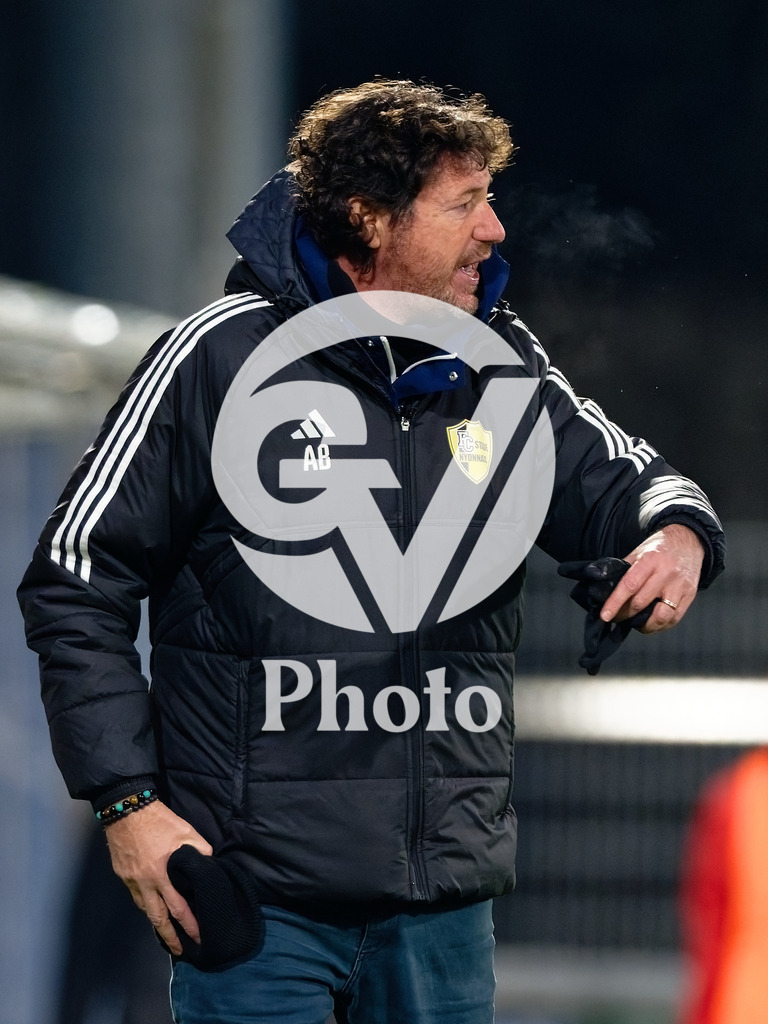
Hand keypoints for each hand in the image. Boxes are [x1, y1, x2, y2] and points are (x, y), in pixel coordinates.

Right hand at [105, 800, 212, 954]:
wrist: (127, 810)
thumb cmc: (160, 821)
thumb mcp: (186, 832)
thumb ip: (200, 850)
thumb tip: (208, 863)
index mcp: (164, 874)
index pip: (179, 907)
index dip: (189, 925)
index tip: (197, 937)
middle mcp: (146, 883)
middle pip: (158, 918)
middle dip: (169, 937)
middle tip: (179, 951)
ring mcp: (132, 881)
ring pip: (144, 909)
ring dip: (156, 923)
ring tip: (166, 934)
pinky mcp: (122, 875)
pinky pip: (135, 896)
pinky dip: (145, 905)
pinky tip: (151, 907)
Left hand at [599, 524, 704, 632]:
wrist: (689, 541)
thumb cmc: (660, 547)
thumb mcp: (639, 552)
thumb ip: (624, 570)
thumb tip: (607, 590)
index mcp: (650, 561)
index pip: (629, 585)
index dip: (615, 603)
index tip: (605, 616)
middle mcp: (666, 574)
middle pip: (642, 603)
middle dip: (625, 615)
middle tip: (617, 618)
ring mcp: (680, 586)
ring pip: (661, 616)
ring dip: (645, 626)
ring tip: (637, 623)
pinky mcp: (690, 595)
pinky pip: (674, 618)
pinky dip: (661, 625)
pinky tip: (652, 622)